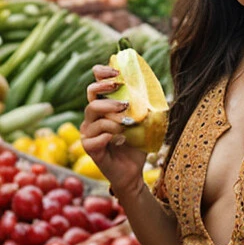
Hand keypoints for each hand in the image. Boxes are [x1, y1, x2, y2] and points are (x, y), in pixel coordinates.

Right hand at [81, 64, 146, 195]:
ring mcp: (88, 132)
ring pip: (94, 115)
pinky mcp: (89, 148)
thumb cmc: (136, 146)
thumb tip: (154, 90)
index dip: (101, 74)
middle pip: (91, 95)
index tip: (116, 72)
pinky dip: (109, 136)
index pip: (96, 84)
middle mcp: (92, 117)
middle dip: (106, 91)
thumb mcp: (145, 123)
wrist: (133, 172)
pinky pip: (95, 137)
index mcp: (104, 108)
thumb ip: (145, 107)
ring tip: (128, 124)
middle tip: (125, 99)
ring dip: (113, 117)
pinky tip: (121, 140)